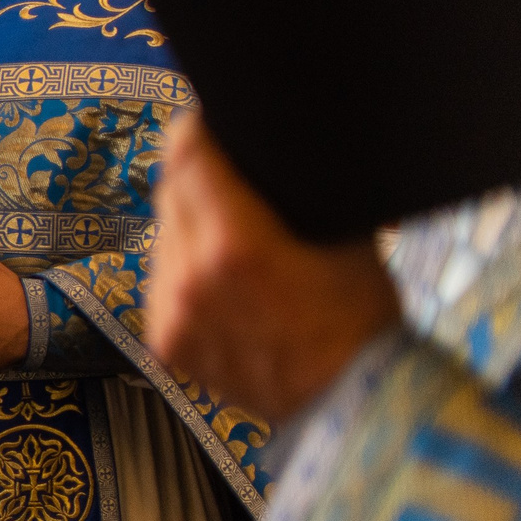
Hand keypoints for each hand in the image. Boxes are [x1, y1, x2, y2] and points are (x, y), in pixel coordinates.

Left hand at [145, 111, 399, 423]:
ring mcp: (172, 313)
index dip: (196, 130)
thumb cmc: (357, 312)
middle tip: (223, 170)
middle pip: (170, 191)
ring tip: (228, 233)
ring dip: (187, 225)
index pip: (187, 156)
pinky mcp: (163, 341)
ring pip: (164, 237)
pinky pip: (163, 282)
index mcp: (236, 244)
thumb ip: (287, 188)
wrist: (351, 399)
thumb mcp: (340, 231)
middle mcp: (192, 277)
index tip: (207, 121)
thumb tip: (256, 147)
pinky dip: (184, 272)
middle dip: (194, 174)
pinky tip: (218, 279)